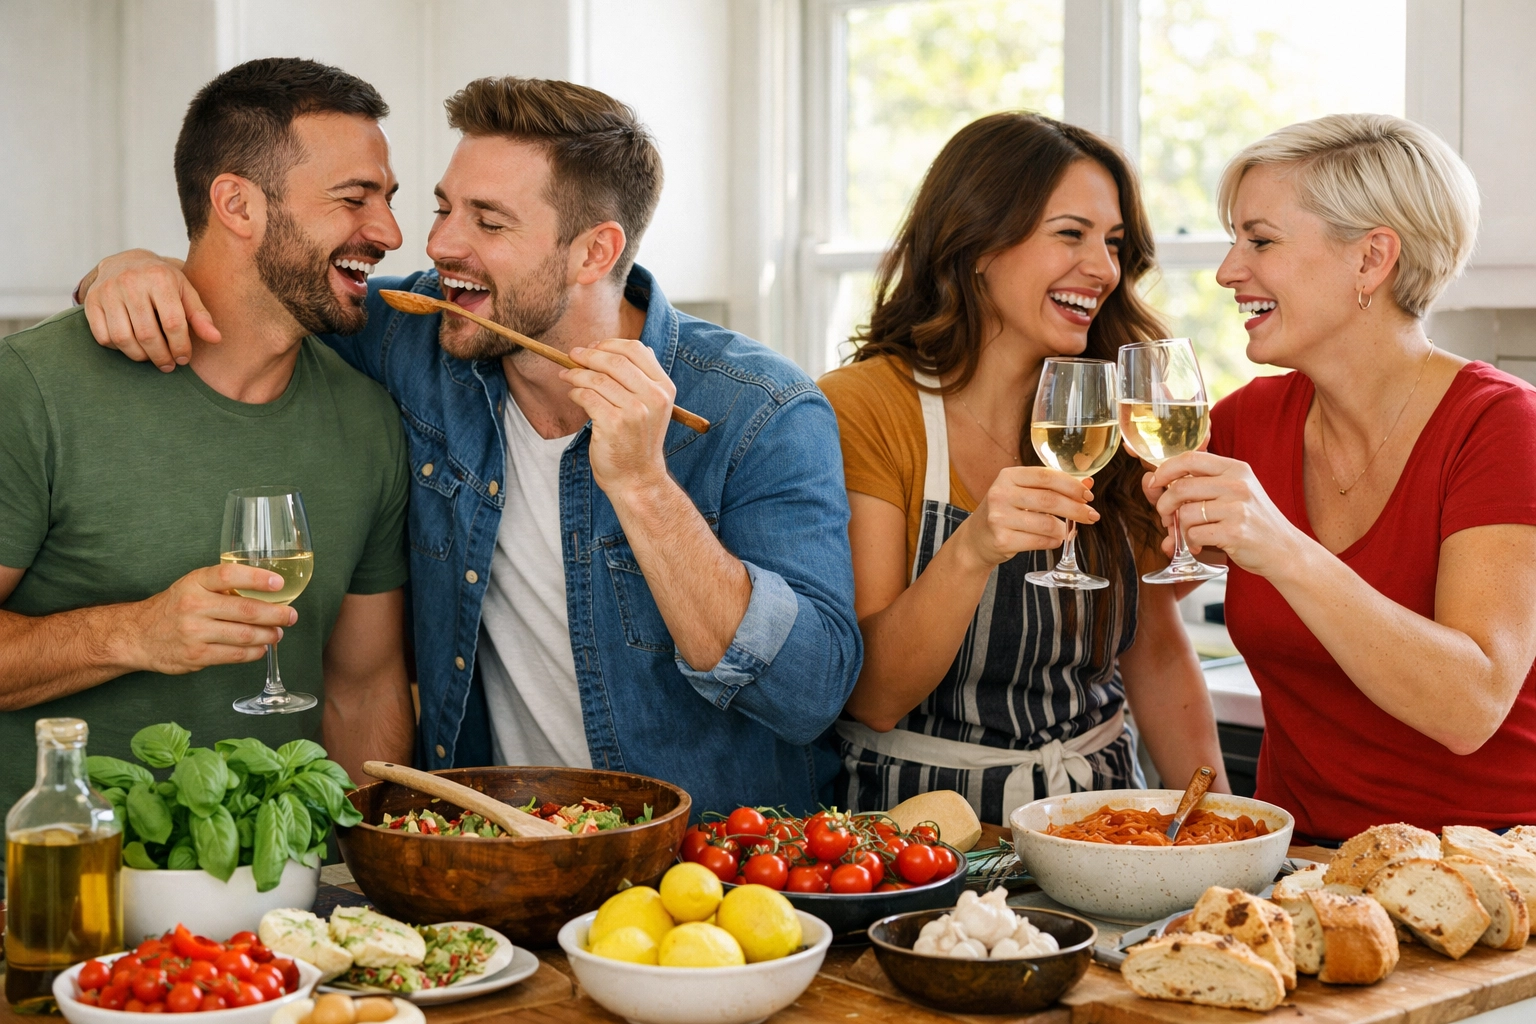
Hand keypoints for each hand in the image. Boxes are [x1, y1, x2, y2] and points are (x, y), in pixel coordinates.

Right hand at [82, 250, 218, 371]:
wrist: (126, 262)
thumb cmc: (162, 281)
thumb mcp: (185, 291)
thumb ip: (200, 315)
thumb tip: (216, 339)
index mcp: (159, 278)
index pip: (172, 322)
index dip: (180, 346)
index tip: (184, 359)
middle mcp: (130, 283)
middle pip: (147, 334)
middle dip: (161, 356)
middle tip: (169, 365)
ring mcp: (107, 291)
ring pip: (123, 338)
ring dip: (140, 356)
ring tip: (152, 358)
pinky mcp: (91, 302)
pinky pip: (103, 336)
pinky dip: (118, 349)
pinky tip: (132, 347)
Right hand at [123, 563, 296, 674]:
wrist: (138, 635)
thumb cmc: (175, 607)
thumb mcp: (193, 586)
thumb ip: (223, 586)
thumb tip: (267, 590)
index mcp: (195, 583)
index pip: (229, 575)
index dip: (257, 578)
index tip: (279, 583)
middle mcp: (194, 605)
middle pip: (246, 610)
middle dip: (276, 614)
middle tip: (291, 615)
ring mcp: (195, 633)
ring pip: (245, 635)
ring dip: (269, 635)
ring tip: (278, 632)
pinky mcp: (197, 656)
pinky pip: (235, 655)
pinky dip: (255, 652)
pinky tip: (261, 648)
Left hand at [560, 338, 674, 499]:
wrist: (637, 478)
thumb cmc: (638, 441)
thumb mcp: (651, 407)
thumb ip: (642, 379)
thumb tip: (622, 348)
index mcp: (663, 388)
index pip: (636, 350)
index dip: (610, 344)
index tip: (594, 347)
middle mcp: (653, 397)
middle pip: (614, 360)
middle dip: (588, 355)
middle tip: (572, 355)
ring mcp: (634, 411)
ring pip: (597, 378)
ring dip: (576, 373)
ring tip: (566, 375)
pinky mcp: (613, 424)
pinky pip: (587, 396)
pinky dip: (575, 391)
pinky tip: (573, 394)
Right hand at [958, 467, 1099, 568]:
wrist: (976, 540)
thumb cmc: (1005, 512)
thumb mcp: (1024, 493)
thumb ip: (1053, 487)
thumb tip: (1088, 484)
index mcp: (1008, 476)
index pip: (1046, 476)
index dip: (1071, 485)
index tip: (1088, 495)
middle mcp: (1000, 494)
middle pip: (1049, 500)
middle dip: (1076, 509)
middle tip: (1092, 516)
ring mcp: (999, 518)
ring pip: (1046, 523)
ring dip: (1064, 529)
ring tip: (1068, 531)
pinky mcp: (1002, 540)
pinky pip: (1039, 541)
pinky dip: (1053, 541)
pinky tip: (1055, 540)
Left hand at [1147, 451, 1303, 576]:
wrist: (1284, 550)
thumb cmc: (1253, 521)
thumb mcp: (1234, 492)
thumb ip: (1199, 484)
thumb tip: (1149, 480)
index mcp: (1235, 469)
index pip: (1190, 458)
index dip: (1165, 470)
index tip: (1154, 483)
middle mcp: (1238, 484)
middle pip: (1180, 487)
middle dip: (1164, 506)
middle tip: (1166, 518)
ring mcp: (1238, 508)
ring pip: (1184, 513)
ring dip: (1179, 529)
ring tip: (1189, 536)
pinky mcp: (1235, 531)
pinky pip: (1194, 534)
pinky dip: (1190, 543)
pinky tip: (1199, 546)